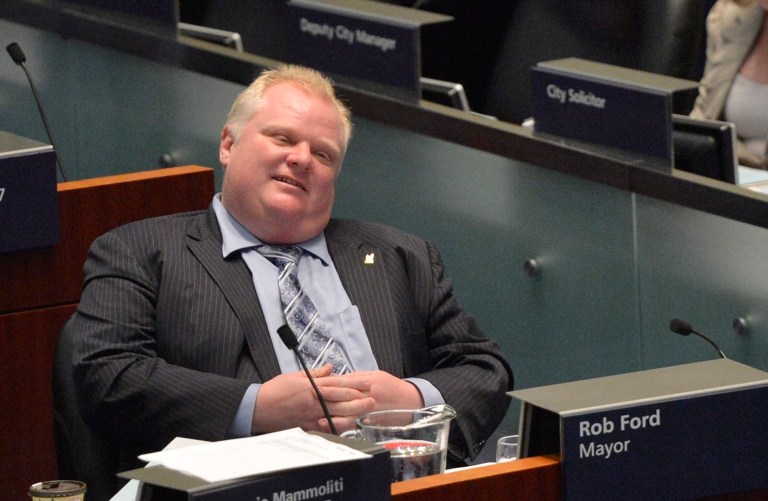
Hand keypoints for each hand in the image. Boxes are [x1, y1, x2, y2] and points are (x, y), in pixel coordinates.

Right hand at [251, 365, 373, 433]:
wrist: (259, 407)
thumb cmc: (275, 390)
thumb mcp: (295, 376)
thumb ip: (315, 373)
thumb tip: (330, 368)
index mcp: (312, 386)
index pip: (338, 383)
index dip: (355, 383)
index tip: (367, 383)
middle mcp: (314, 401)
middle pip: (341, 400)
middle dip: (359, 399)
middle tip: (373, 397)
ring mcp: (311, 415)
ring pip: (337, 414)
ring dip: (353, 413)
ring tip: (366, 411)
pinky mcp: (307, 426)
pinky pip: (326, 427)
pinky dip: (338, 426)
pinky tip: (348, 426)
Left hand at [316, 370, 423, 432]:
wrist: (410, 402)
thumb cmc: (391, 387)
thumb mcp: (375, 375)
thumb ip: (356, 377)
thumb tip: (338, 378)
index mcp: (367, 385)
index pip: (345, 384)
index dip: (329, 385)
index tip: (315, 384)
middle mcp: (367, 399)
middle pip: (344, 400)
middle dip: (326, 400)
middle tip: (310, 400)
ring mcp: (368, 413)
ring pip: (347, 417)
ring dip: (332, 419)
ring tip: (317, 420)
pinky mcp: (370, 424)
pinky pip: (353, 428)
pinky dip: (342, 429)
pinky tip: (331, 430)